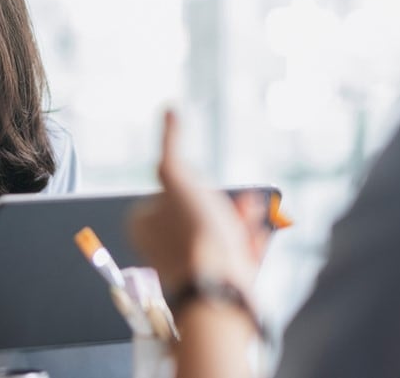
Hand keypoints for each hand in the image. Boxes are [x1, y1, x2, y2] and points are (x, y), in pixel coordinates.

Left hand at [129, 111, 256, 293]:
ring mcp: (191, 264)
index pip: (174, 189)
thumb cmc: (194, 235)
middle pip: (201, 210)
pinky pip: (238, 252)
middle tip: (240, 202)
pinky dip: (251, 242)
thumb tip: (169, 109)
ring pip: (222, 230)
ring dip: (241, 220)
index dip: (195, 186)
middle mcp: (163, 245)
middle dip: (225, 204)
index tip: (202, 194)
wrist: (219, 291)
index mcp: (143, 224)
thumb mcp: (176, 176)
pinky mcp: (217, 279)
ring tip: (253, 216)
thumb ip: (170, 144)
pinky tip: (256, 240)